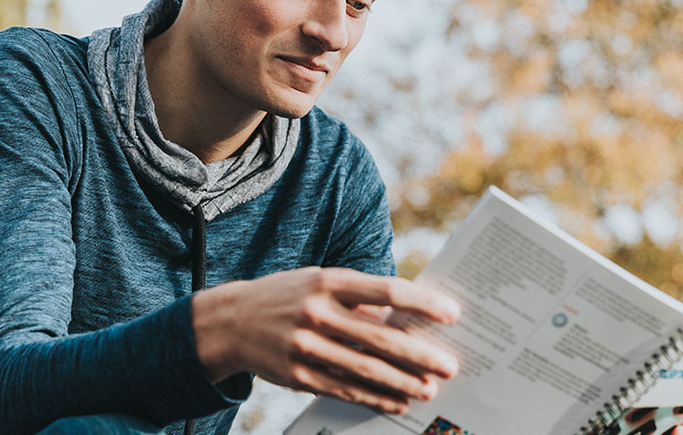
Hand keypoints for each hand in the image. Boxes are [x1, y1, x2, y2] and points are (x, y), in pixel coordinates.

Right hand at [191, 267, 461, 413]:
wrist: (231, 321)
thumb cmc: (289, 296)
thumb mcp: (319, 282)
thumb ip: (359, 299)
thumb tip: (406, 320)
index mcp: (327, 281)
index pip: (385, 290)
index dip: (422, 303)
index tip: (452, 314)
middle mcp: (316, 313)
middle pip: (380, 338)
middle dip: (420, 355)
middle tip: (450, 365)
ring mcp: (305, 347)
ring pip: (365, 370)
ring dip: (403, 383)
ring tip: (430, 389)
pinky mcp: (298, 375)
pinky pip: (345, 390)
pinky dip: (375, 398)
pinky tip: (397, 402)